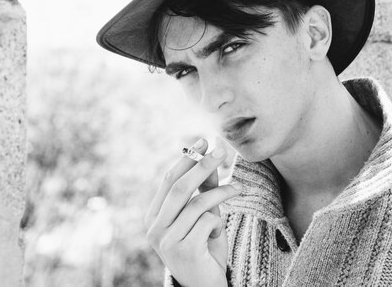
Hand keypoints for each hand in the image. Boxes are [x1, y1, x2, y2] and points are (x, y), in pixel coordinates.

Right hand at [144, 139, 241, 286]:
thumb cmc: (204, 249)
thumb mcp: (203, 216)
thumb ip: (203, 190)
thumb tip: (209, 155)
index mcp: (153, 217)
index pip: (168, 181)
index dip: (186, 159)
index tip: (203, 140)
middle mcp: (154, 228)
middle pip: (180, 187)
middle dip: (202, 165)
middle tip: (221, 150)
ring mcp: (166, 240)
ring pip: (198, 203)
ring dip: (222, 192)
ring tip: (238, 189)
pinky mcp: (183, 250)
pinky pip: (207, 221)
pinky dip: (218, 223)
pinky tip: (215, 236)